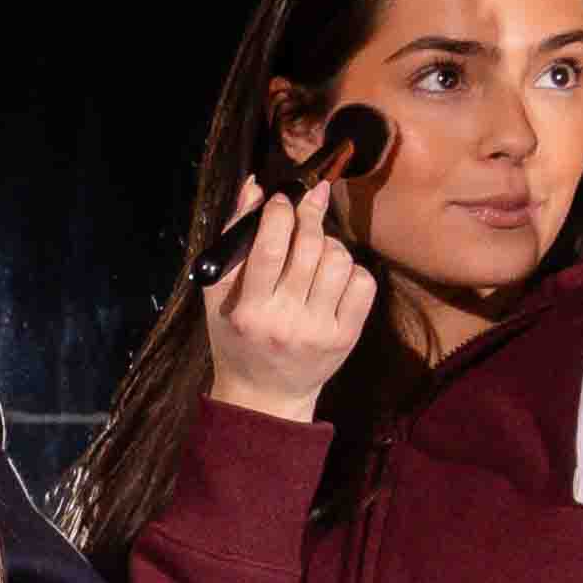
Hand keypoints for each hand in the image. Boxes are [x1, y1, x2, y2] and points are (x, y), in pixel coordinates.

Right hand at [199, 179, 377, 426]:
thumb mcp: (219, 294)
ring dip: (330, 243)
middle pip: (308, 249)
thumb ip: (235, 238)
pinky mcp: (346, 336)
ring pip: (339, 261)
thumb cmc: (236, 338)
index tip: (282, 199)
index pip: (268, 249)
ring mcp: (320, 330)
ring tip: (316, 249)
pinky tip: (334, 276)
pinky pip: (362, 283)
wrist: (265, 396)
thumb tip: (255, 186)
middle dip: (309, 215)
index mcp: (248, 311)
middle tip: (307, 203)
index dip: (279, 213)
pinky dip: (352, 269)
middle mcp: (285, 322)